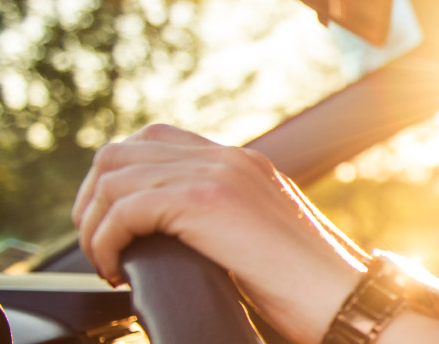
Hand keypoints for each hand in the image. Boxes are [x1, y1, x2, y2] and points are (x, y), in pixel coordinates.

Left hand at [72, 124, 363, 342]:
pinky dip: (105, 242)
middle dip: (92, 200)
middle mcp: (229, 157)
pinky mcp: (207, 200)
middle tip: (99, 245)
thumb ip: (226, 221)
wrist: (346, 298)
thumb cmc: (310, 288)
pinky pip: (124, 209)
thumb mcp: (262, 238)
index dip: (118, 180)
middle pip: (122, 151)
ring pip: (113, 177)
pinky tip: (115, 270)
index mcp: (243, 163)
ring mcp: (219, 173)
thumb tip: (176, 238)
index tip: (112, 225)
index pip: (155, 140)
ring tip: (105, 262)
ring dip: (93, 225)